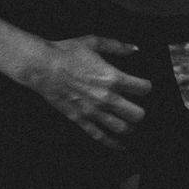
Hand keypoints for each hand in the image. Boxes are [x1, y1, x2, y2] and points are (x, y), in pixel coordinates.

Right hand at [15, 33, 150, 148]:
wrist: (43, 66)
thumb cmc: (67, 52)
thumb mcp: (93, 42)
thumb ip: (116, 46)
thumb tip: (134, 49)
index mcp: (112, 77)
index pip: (142, 89)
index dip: (145, 86)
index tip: (143, 86)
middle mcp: (106, 98)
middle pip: (137, 114)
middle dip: (140, 111)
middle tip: (137, 106)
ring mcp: (94, 111)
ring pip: (123, 128)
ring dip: (130, 127)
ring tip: (130, 124)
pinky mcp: (81, 119)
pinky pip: (101, 137)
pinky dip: (113, 144)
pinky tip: (121, 146)